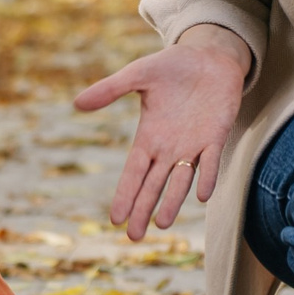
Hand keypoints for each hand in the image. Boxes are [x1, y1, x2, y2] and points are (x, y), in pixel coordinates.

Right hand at [74, 24, 249, 238]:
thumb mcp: (138, 74)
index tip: (115, 218)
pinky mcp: (216, 136)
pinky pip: (210, 162)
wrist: (210, 57)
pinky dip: (206, 177)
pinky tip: (201, 195)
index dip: (125, 194)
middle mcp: (169, 148)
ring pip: (180, 181)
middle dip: (143, 209)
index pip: (134, 173)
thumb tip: (77, 103)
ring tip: (163, 223)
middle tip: (133, 237)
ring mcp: (193, 145)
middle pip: (153, 186)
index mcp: (149, 136)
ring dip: (172, 201)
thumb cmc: (173, 66)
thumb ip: (110, 89)